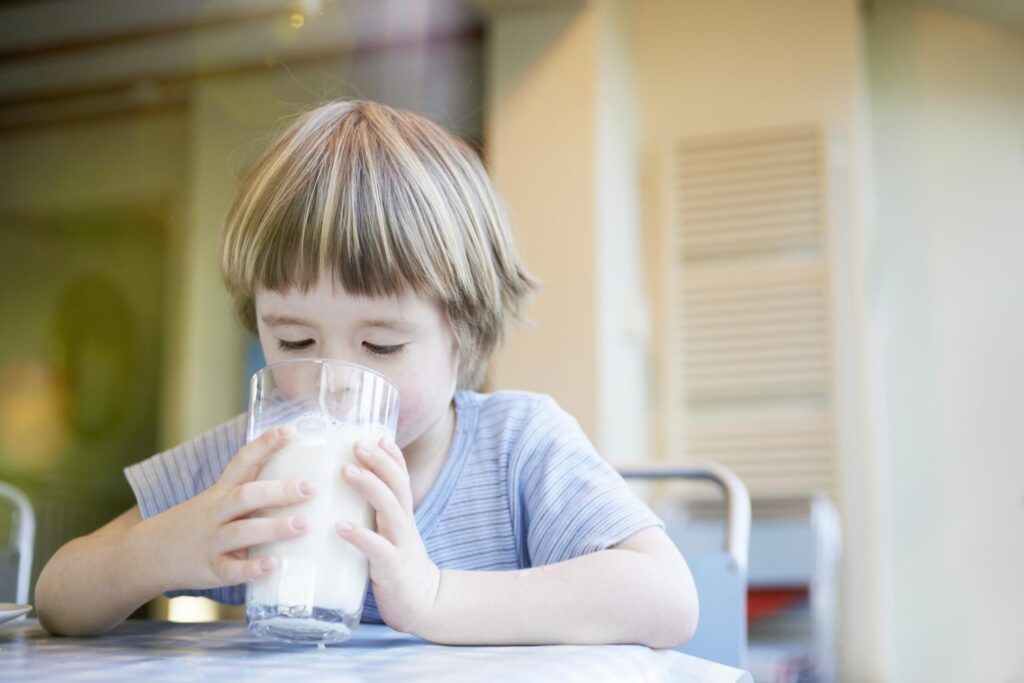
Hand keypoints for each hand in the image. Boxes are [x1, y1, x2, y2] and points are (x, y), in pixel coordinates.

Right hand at [150, 426, 313, 590]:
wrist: (148, 555)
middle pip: (245, 496)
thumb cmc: (198, 524)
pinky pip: (231, 570)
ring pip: (241, 532)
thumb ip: (251, 493)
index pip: (243, 462)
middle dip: (278, 491)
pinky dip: (251, 568)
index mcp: (221, 492)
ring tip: (302, 525)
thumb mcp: (217, 501)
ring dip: (272, 528)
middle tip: (311, 487)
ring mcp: (212, 541)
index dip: (265, 444)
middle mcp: (216, 513)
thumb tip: (299, 479)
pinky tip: (272, 565)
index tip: (291, 431)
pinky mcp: (210, 570)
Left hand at [336, 437, 440, 634]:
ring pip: (390, 508)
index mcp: (401, 515)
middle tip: (356, 443)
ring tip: (345, 471)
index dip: (391, 455)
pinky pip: (377, 549)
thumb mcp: (388, 534)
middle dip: (379, 461)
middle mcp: (404, 524)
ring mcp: (400, 544)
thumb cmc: (394, 566)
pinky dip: (359, 536)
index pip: (401, 477)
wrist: (422, 605)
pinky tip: (340, 527)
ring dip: (369, 486)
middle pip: (398, 484)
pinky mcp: (391, 568)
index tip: (377, 435)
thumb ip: (371, 515)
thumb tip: (336, 495)